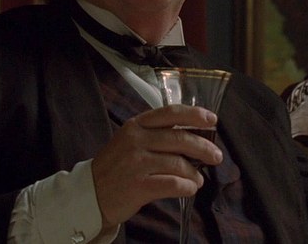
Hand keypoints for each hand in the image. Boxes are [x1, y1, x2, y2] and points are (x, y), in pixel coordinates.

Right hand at [90, 105, 222, 228]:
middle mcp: (136, 140)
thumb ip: (157, 134)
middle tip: (217, 156)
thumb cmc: (117, 166)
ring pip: (179, 163)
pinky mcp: (138, 186)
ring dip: (195, 173)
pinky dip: (187, 187)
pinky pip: (173, 184)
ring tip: (198, 179)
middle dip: (204, 148)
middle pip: (180, 139)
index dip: (194, 115)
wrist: (91, 194)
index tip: (213, 120)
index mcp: (136, 125)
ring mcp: (136, 163)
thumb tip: (196, 136)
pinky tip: (189, 188)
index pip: (171, 113)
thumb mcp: (131, 140)